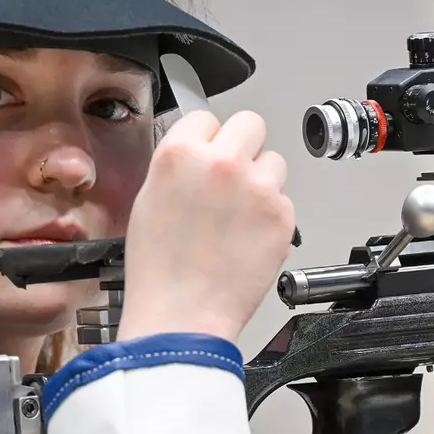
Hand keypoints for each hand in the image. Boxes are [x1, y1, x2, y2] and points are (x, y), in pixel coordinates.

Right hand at [118, 110, 293, 342]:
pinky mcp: (282, 215)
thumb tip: (200, 153)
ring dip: (262, 181)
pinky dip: (272, 216)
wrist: (182, 315)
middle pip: (250, 124)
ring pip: (274, 162)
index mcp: (180, 153)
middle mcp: (221, 162)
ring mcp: (257, 187)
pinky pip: (285, 200)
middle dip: (243, 148)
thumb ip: (179, 166)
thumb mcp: (148, 200)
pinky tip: (248, 238)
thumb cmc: (159, 270)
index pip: (206, 117)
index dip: (207, 139)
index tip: (207, 157)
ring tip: (239, 216)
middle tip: (232, 179)